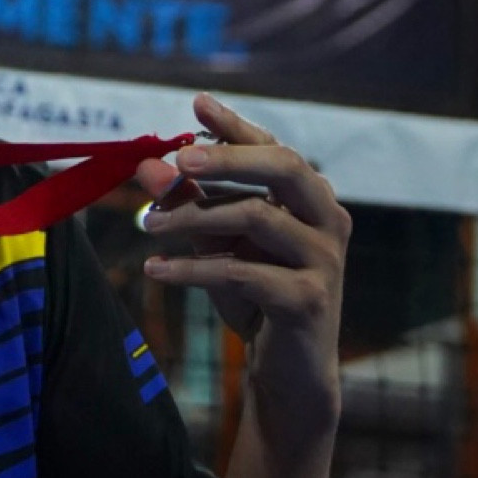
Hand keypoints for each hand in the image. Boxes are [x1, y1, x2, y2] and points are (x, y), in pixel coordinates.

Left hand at [136, 91, 348, 440]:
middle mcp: (329, 220)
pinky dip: (191, 268)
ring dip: (193, 217)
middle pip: (284, 166)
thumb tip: (148, 166)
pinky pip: (241, 271)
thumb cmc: (255, 298)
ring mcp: (325, 260)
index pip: (275, 147)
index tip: (197, 104)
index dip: (237, 126)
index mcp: (311, 199)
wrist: (289, 373)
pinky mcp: (309, 299)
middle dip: (227, 156)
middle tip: (178, 160)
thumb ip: (191, 205)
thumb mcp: (219, 245)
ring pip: (256, 217)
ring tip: (148, 225)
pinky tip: (155, 271)